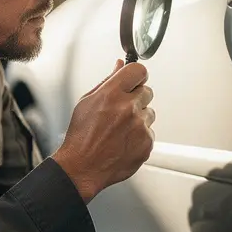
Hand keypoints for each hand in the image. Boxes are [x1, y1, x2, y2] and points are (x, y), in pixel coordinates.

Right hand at [53, 59, 154, 202]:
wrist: (82, 167)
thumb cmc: (81, 136)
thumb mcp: (87, 102)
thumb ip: (108, 81)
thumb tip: (120, 65)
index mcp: (111, 94)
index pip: (138, 70)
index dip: (137, 75)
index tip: (135, 80)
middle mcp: (127, 108)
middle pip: (147, 91)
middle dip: (137, 98)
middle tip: (121, 111)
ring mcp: (139, 126)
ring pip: (149, 113)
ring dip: (138, 118)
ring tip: (119, 130)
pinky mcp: (146, 143)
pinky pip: (150, 132)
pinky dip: (139, 136)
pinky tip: (123, 142)